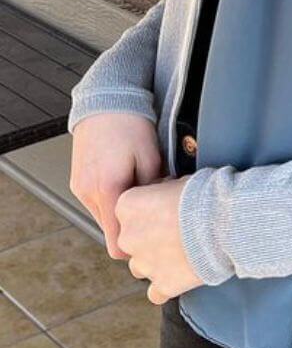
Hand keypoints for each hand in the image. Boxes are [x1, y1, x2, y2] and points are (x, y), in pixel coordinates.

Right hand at [70, 111, 165, 261]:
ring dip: (119, 212)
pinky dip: (110, 200)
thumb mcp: (152, 158)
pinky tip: (126, 181)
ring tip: (139, 191)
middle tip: (151, 212)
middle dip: (129, 226)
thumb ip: (153, 191)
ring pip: (103, 216)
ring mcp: (79, 187)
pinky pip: (95, 202)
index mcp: (107, 189)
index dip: (134, 247)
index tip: (151, 244)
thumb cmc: (131, 125)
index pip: (115, 241)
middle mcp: (88, 192)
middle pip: (109, 231)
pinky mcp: (77, 181)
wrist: (106, 101)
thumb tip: (159, 211)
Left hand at [114, 175, 205, 303]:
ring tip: (181, 254)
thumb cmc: (203, 196)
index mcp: (126, 206)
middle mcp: (127, 237)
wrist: (224, 222)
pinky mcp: (163, 284)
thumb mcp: (178, 181)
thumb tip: (164, 194)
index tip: (167, 208)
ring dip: (156, 262)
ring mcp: (144, 264)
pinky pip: (156, 293)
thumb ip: (162, 191)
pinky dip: (166, 286)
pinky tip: (180, 277)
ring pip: (141, 266)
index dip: (149, 209)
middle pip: (131, 240)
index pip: (128, 209)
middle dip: (149, 238)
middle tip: (175, 231)